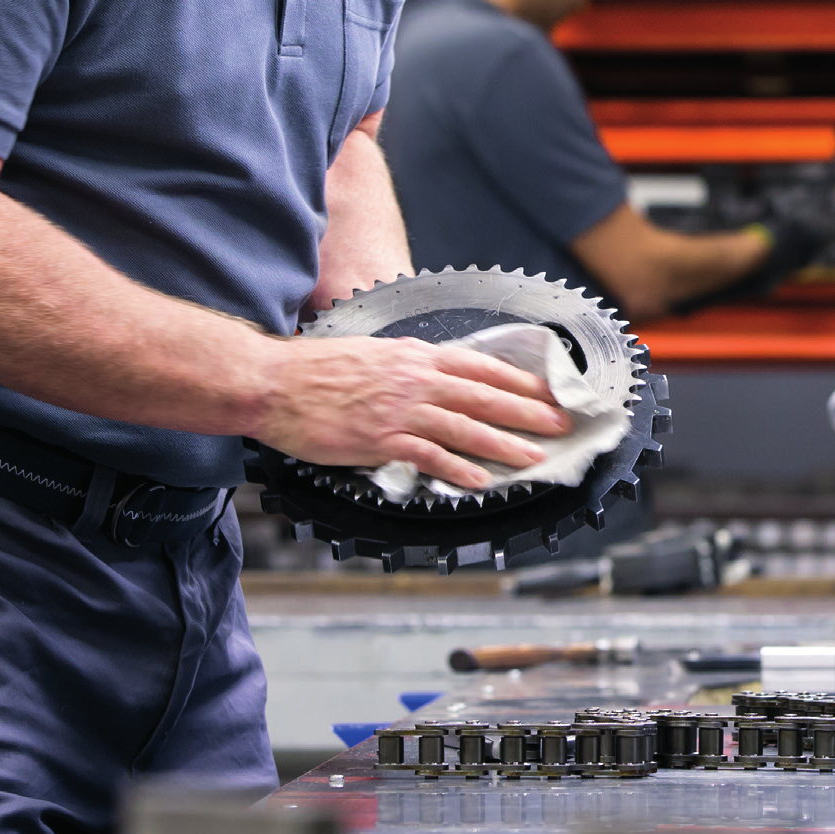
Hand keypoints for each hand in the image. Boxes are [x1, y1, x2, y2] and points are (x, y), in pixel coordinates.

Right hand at [256, 335, 570, 487]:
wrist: (274, 382)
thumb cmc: (316, 369)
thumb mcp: (374, 353)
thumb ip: (409, 366)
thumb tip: (438, 376)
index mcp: (415, 356)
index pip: (480, 366)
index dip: (519, 380)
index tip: (548, 390)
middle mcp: (415, 379)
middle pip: (484, 396)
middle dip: (528, 411)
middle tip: (560, 424)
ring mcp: (399, 410)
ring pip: (465, 427)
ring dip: (504, 443)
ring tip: (534, 456)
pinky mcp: (380, 440)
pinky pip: (429, 455)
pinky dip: (458, 467)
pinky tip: (480, 480)